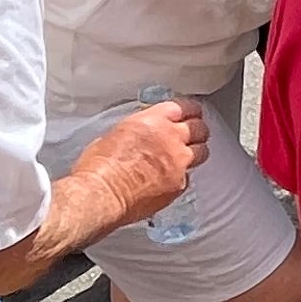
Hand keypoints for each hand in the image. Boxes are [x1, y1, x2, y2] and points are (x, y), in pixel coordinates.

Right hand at [81, 100, 210, 225]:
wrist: (102, 194)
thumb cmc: (99, 166)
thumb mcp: (115, 133)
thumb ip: (137, 131)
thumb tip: (140, 137)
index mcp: (153, 120)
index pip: (183, 107)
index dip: (188, 111)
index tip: (190, 113)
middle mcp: (171, 138)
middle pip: (199, 128)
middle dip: (196, 130)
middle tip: (192, 134)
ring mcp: (179, 162)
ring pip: (201, 152)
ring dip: (195, 152)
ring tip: (187, 156)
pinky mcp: (179, 185)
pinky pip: (188, 177)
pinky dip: (182, 177)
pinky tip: (171, 179)